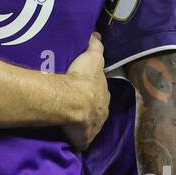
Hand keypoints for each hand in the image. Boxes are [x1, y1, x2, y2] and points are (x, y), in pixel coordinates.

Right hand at [61, 33, 109, 150]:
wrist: (73, 101)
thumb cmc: (83, 79)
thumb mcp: (92, 57)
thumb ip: (96, 46)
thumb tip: (97, 34)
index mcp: (104, 95)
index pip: (101, 92)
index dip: (95, 90)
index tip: (87, 88)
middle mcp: (102, 112)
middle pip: (97, 109)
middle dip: (91, 107)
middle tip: (77, 103)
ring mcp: (94, 128)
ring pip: (90, 125)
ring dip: (84, 123)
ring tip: (72, 119)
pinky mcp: (84, 140)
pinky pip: (81, 140)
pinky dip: (78, 139)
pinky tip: (71, 137)